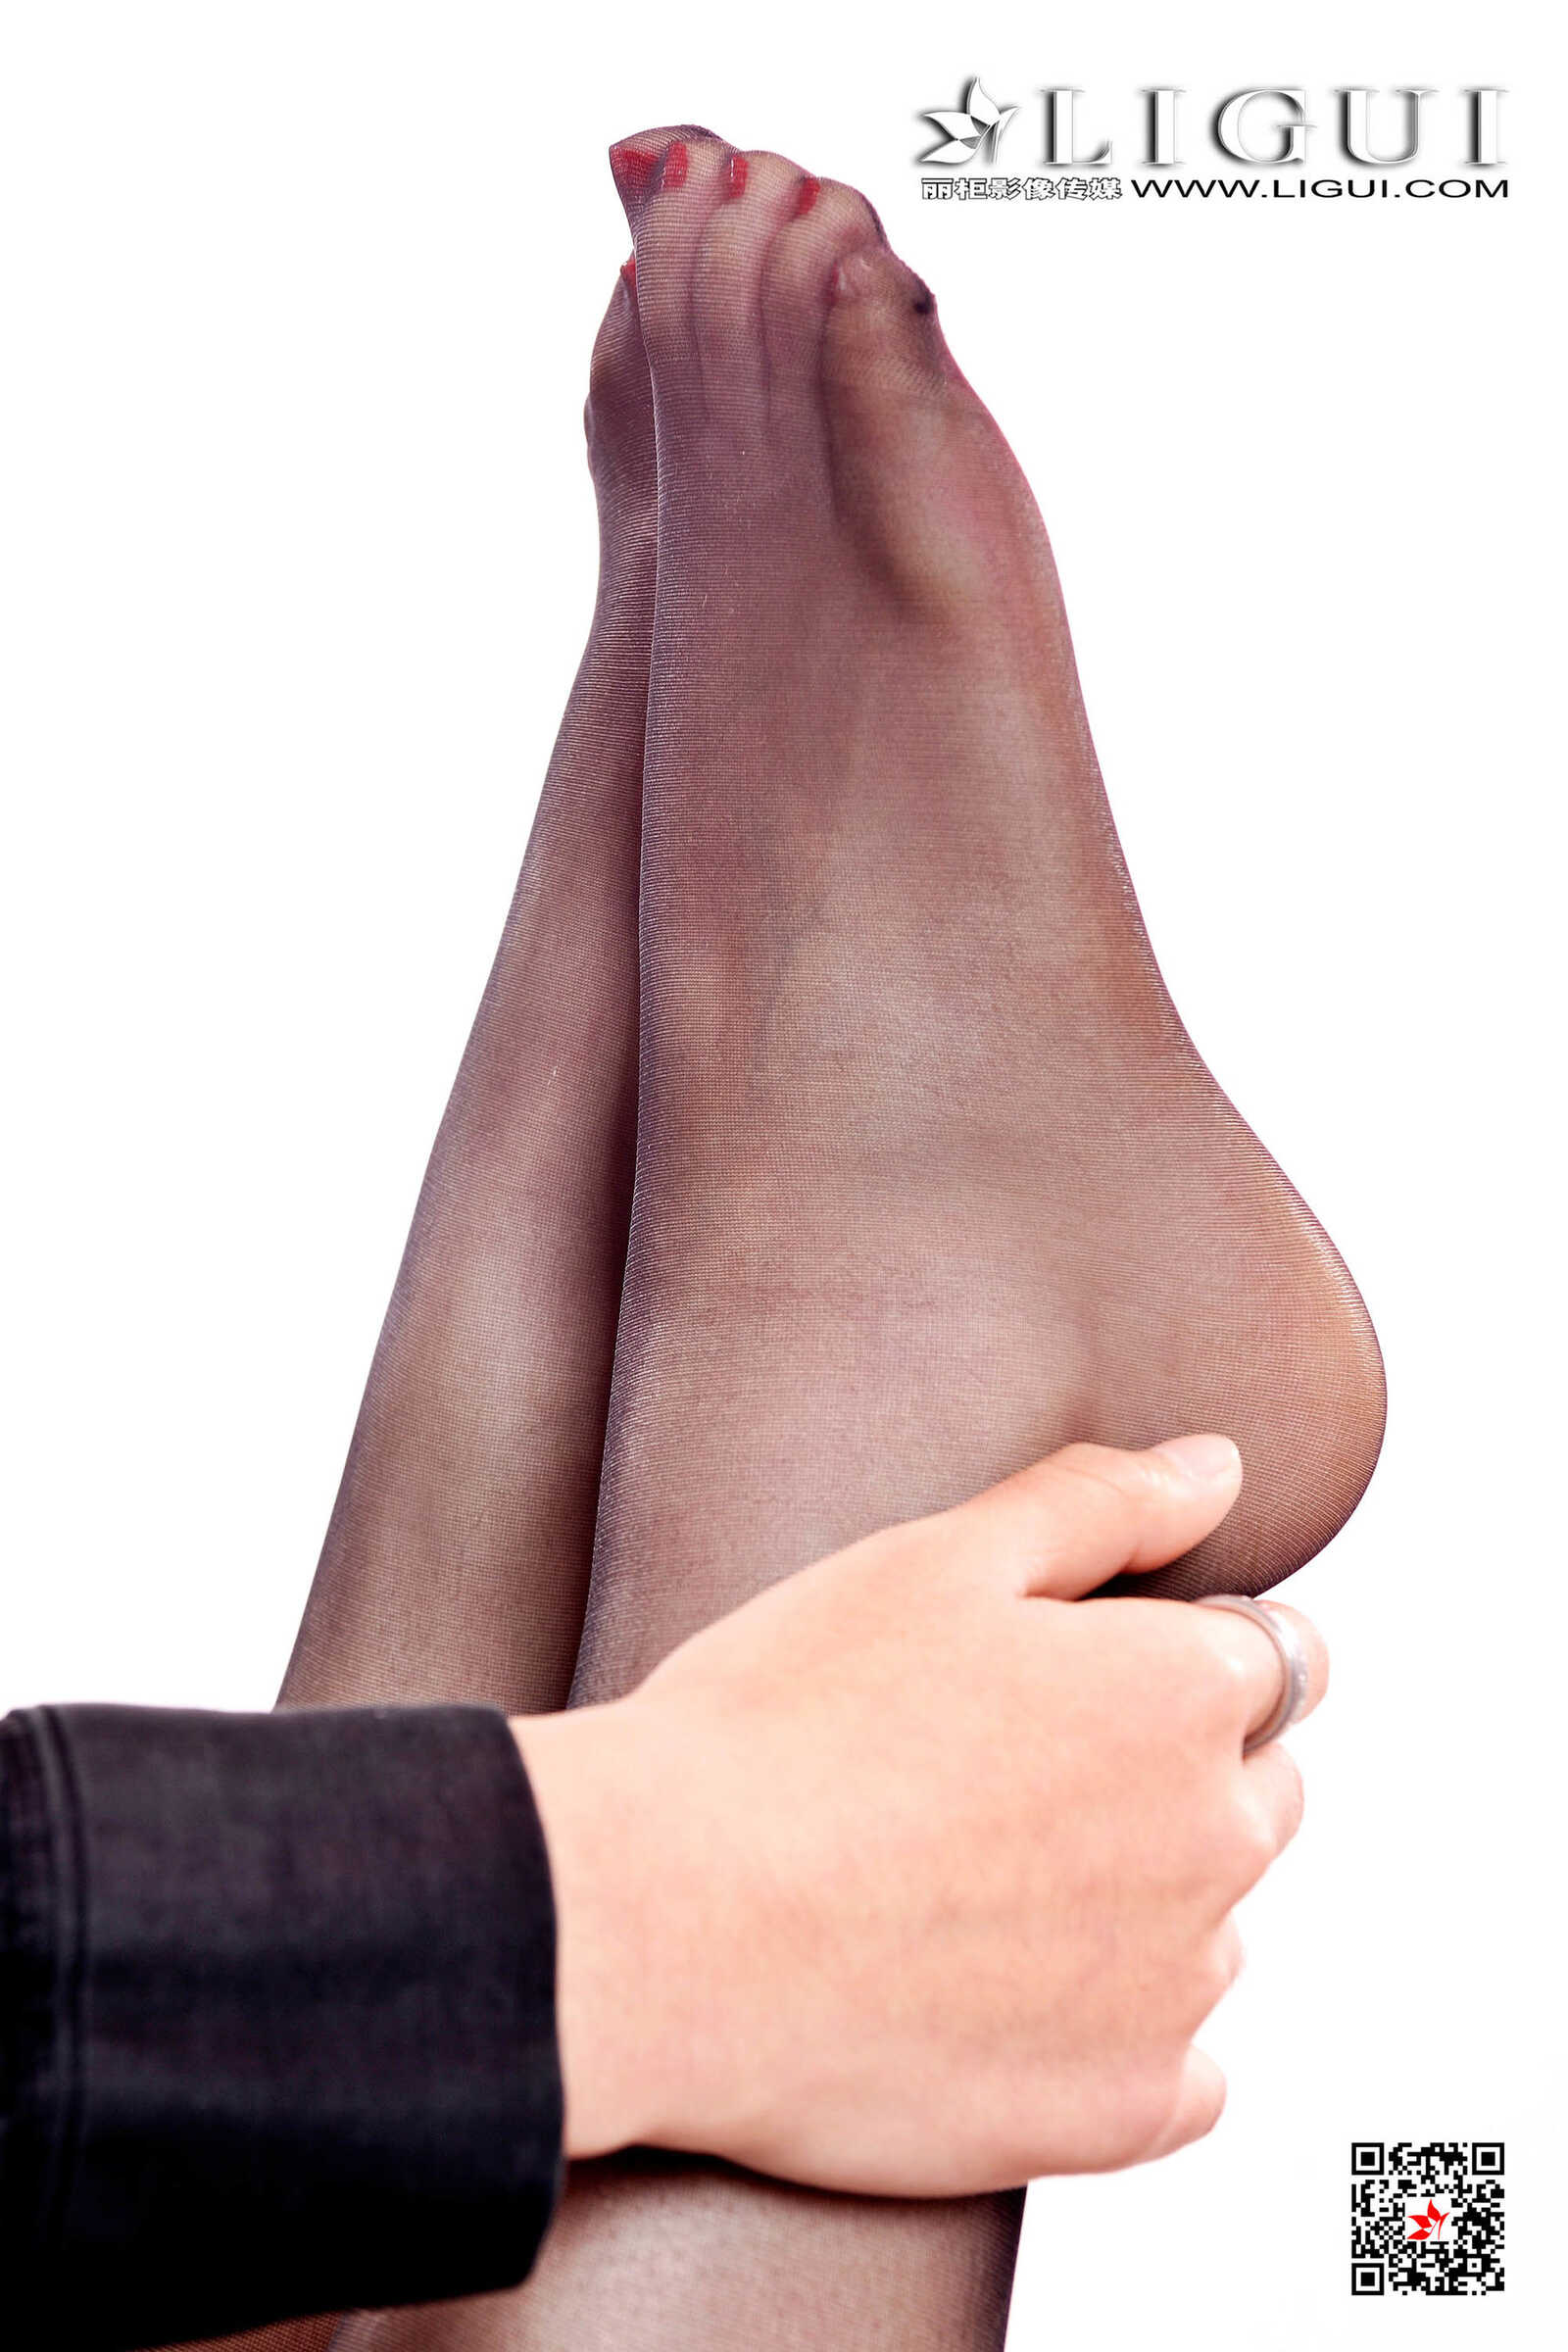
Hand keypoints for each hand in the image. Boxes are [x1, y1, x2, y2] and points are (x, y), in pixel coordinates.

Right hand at [512, 1434, 1325, 2195]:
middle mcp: (1217, 1839)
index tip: (1068, 1686)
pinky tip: (1000, 2006)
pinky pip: (1179, 2076)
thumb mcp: (936, 1560)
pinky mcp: (1122, 2113)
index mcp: (1184, 1690)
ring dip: (1134, 1908)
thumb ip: (1100, 1505)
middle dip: (1167, 1777)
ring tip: (966, 1892)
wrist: (663, 1923)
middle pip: (1254, 1793)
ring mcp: (1176, 1987)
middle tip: (998, 1783)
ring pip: (1206, 1930)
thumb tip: (1218, 1470)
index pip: (1272, 1659)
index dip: (1172, 1658)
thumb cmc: (780, 1722)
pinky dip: (1115, 2043)